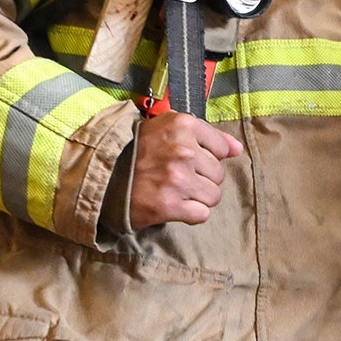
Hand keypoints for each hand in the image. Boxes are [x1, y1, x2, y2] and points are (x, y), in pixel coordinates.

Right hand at [130, 112, 243, 228]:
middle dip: (202, 178)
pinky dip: (190, 214)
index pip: (221, 148)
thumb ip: (208, 136)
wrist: (102, 174)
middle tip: (177, 177)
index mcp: (183, 126)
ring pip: (213, 196)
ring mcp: (177, 179)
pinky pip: (201, 214)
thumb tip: (237, 149)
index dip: (206, 157)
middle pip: (218, 174)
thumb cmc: (137, 150)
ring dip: (197, 198)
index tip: (187, 160)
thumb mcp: (169, 129)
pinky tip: (174, 206)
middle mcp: (183, 150)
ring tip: (176, 192)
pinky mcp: (169, 205)